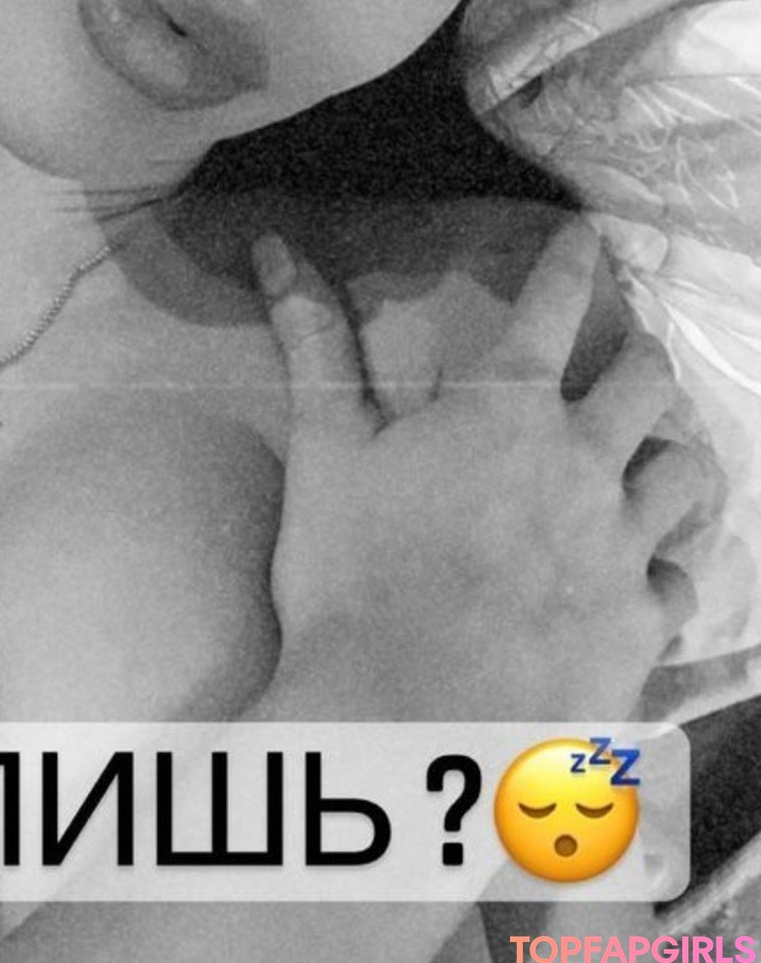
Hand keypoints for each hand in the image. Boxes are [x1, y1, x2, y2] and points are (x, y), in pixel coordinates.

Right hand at [253, 219, 701, 722]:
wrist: (407, 724)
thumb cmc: (354, 577)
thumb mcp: (325, 452)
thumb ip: (314, 346)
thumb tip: (277, 246)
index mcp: (507, 408)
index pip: (552, 305)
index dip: (571, 262)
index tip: (587, 238)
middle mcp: (583, 461)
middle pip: (646, 382)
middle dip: (641, 361)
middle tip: (629, 362)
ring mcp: (621, 544)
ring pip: (686, 474)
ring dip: (671, 459)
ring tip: (655, 464)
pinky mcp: (641, 624)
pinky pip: (679, 579)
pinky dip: (664, 569)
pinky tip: (644, 578)